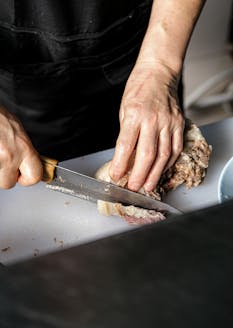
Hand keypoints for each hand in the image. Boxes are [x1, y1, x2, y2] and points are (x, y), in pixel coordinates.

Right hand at [0, 106, 42, 188]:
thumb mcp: (18, 131)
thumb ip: (24, 148)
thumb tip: (28, 160)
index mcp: (24, 148)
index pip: (34, 176)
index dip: (27, 178)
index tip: (22, 175)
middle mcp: (10, 156)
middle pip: (8, 183)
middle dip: (5, 176)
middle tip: (4, 164)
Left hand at [109, 62, 184, 191]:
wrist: (158, 73)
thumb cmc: (138, 90)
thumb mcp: (124, 110)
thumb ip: (126, 134)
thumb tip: (125, 158)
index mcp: (134, 115)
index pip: (125, 145)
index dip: (120, 164)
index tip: (116, 175)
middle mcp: (153, 119)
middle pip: (147, 154)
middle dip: (139, 175)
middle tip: (133, 187)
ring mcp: (168, 122)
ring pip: (163, 155)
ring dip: (155, 174)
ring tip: (148, 186)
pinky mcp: (179, 124)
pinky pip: (176, 148)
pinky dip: (169, 163)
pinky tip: (162, 171)